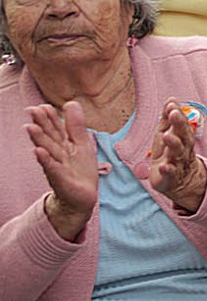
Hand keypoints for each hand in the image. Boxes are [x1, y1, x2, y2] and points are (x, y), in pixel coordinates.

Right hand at [23, 101, 97, 241]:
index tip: (43, 105)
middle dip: (42, 124)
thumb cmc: (80, 170)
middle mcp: (57, 153)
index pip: (56, 128)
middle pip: (49, 136)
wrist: (82, 197)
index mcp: (64, 144)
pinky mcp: (60, 179)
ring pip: (48, 150)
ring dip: (39, 139)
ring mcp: (57, 166)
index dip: (50, 117)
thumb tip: (71, 103)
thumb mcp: (82, 145)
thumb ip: (76, 126)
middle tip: (32, 110)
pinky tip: (39, 151)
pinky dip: (46, 160)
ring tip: (30, 127)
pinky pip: (52, 168)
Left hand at [148, 98, 206, 212]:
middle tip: (174, 114)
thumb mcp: (167, 134)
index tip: (172, 106)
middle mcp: (183, 150)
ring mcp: (178, 164)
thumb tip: (171, 99)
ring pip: (178, 153)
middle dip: (179, 125)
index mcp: (182, 139)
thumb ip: (168, 119)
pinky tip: (164, 166)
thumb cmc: (170, 155)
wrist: (180, 183)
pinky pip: (171, 173)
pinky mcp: (171, 178)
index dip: (178, 115)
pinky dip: (168, 170)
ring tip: (167, 136)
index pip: (182, 125)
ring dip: (173, 144)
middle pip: (183, 136)